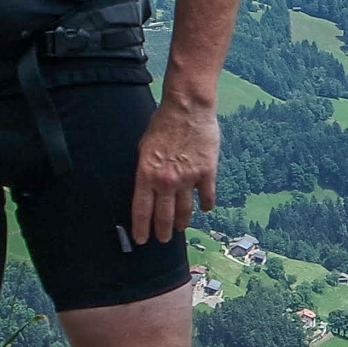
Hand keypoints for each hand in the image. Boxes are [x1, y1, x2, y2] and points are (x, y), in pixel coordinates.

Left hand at [131, 99, 219, 244]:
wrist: (188, 107)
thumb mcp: (145, 146)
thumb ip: (146, 168)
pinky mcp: (207, 172)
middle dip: (162, 231)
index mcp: (147, 173)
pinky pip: (207, 196)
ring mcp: (188, 178)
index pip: (141, 209)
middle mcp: (166, 180)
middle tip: (163, 239)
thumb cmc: (163, 122)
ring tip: (180, 228)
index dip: (141, 228)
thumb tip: (147, 185)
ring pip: (185, 210)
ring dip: (182, 222)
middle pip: (163, 216)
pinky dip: (206, 205)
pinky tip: (205, 209)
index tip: (142, 240)